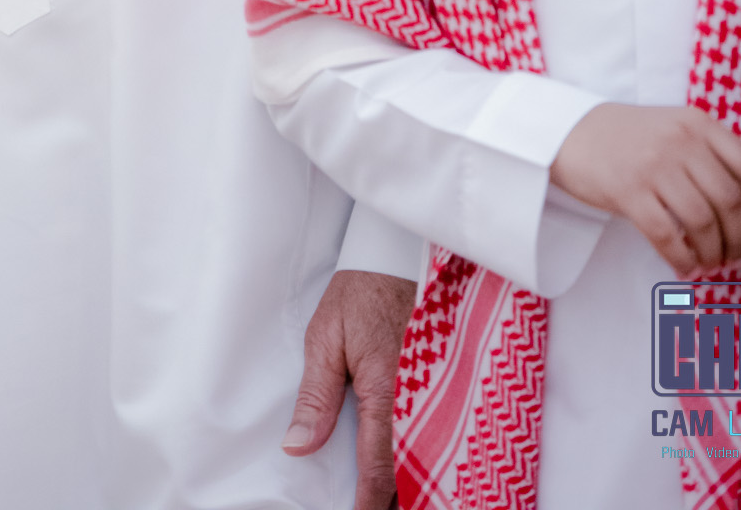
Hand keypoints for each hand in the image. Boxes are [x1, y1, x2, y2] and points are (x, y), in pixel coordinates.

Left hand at [282, 269, 415, 509]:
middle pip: (411, 470)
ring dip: (413, 479)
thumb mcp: (324, 339)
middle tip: (375, 507)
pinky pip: (436, 432)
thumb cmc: (357, 295)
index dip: (369, 501)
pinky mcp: (441, 384)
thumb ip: (316, 396)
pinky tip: (413, 468)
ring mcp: (434, 392)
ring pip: (429, 456)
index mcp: (384, 391)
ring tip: (393, 496)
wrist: (396, 256)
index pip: (379, 465)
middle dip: (397, 497)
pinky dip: (425, 456)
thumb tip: (299, 446)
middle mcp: (416, 398)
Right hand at [551, 103, 740, 275]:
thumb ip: (712, 156)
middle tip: (734, 255)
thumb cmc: (632, 138)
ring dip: (712, 252)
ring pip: (702, 222)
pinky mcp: (627, 191)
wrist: (570, 132)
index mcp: (698, 123)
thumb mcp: (676, 129)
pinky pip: (667, 236)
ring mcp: (653, 165)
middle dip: (739, 238)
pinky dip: (682, 259)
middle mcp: (680, 140)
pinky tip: (683, 266)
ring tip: (709, 261)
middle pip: (730, 201)